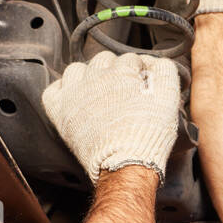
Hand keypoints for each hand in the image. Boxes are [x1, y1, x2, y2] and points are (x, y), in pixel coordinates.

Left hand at [42, 52, 180, 184]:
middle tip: (123, 88)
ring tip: (99, 91)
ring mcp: (74, 93)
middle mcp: (96, 77)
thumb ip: (165, 73)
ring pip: (77, 69)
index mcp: (122, 72)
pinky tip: (75, 98)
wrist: (125, 163)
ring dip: (88, 75)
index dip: (139, 70)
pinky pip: (53, 89)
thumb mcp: (169, 100)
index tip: (142, 82)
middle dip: (115, 69)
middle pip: (104, 60)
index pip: (131, 60)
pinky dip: (63, 90)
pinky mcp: (61, 111)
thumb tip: (156, 63)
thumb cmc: (148, 135)